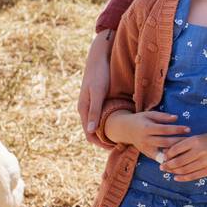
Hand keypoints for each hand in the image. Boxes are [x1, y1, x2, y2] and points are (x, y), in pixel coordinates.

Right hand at [79, 33, 114, 149]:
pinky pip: (101, 115)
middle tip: (121, 146)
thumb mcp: (98, 93)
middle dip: (105, 140)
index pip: (89, 134)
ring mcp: (90, 104)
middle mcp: (85, 109)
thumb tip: (92, 131)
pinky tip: (120, 123)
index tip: (115, 149)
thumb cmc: (99, 74)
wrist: (98, 58)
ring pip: (97, 124)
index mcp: (84, 109)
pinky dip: (109, 122)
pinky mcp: (96, 99)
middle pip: (93, 132)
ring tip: (122, 137)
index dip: (101, 144)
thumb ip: (95, 111)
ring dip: (107, 132)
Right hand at [109, 110, 190, 161]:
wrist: (125, 130)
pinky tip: (179, 158)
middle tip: (192, 140)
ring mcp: (145, 149)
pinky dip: (168, 159)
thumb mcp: (150, 114)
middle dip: (179, 142)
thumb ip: (163, 117)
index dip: (177, 129)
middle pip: (165, 142)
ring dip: (175, 152)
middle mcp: (145, 140)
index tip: (188, 129)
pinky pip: (159, 159)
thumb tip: (176, 118)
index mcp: (147, 128)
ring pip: (162, 153)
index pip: (164, 130)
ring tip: (188, 150)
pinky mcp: (147, 154)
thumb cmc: (141, 119)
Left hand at [160, 134, 206, 180]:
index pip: (176, 149)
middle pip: (179, 161)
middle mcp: (200, 151)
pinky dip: (183, 178)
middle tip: (162, 167)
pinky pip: (193, 176)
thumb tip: (165, 152)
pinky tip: (176, 177)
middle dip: (168, 165)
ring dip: (174, 172)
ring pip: (184, 170)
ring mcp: (205, 162)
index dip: (167, 155)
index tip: (164, 157)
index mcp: (196, 140)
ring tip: (168, 171)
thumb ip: (182, 144)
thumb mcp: (196, 138)